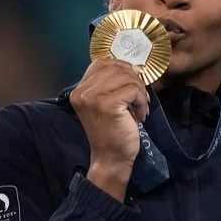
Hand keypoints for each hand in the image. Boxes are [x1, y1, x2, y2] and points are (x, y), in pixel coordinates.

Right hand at [69, 59, 150, 199]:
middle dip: (134, 80)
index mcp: (78, 90)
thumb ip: (109, 84)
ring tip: (140, 107)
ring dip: (140, 91)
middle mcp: (82, 92)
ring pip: (126, 78)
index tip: (133, 82)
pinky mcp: (108, 105)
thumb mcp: (105, 103)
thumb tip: (132, 66)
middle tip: (140, 98)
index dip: (121, 67)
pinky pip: (133, 90)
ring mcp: (93, 98)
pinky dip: (142, 101)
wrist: (110, 158)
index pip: (101, 63)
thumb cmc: (111, 132)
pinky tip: (140, 114)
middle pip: (115, 68)